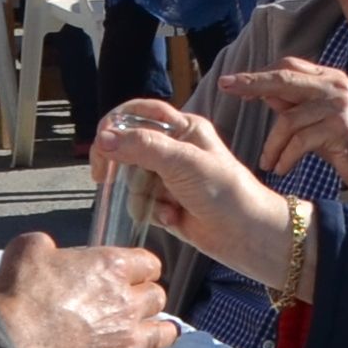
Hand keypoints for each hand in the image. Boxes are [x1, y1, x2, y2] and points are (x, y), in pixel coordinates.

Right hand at [0, 230, 179, 347]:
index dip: (141, 269)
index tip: (133, 276)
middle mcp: (128, 305)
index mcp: (111, 269)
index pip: (148, 263)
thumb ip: (47, 245)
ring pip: (164, 335)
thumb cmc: (17, 298)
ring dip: (160, 333)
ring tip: (154, 336)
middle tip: (134, 307)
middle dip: (148, 301)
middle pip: (158, 298)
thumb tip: (50, 251)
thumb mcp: (27, 249)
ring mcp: (127, 344)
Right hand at [88, 97, 300, 281]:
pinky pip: (142, 204)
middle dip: (125, 168)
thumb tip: (103, 138)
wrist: (247, 235)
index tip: (100, 144)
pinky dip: (154, 212)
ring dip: (144, 196)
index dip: (114, 125)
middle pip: (129, 149)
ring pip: (133, 181)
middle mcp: (175, 149)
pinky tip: (174, 219)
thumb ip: (142, 147)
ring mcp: (170, 178)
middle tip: (105, 178)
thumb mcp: (183, 162)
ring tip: (168, 207)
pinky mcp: (168, 204)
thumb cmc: (224, 191)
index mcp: (183, 128)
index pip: (138, 113)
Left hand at [231, 58, 347, 190]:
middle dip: (252, 84)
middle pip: (284, 78)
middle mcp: (335, 85)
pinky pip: (301, 141)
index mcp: (329, 78)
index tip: (232, 82)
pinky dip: (286, 157)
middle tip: (227, 89)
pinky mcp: (341, 128)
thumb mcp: (320, 118)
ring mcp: (339, 105)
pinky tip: (281, 168)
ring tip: (267, 162)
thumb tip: (264, 92)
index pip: (288, 66)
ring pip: (289, 119)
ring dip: (272, 145)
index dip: (259, 74)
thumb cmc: (347, 143)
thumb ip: (295, 104)